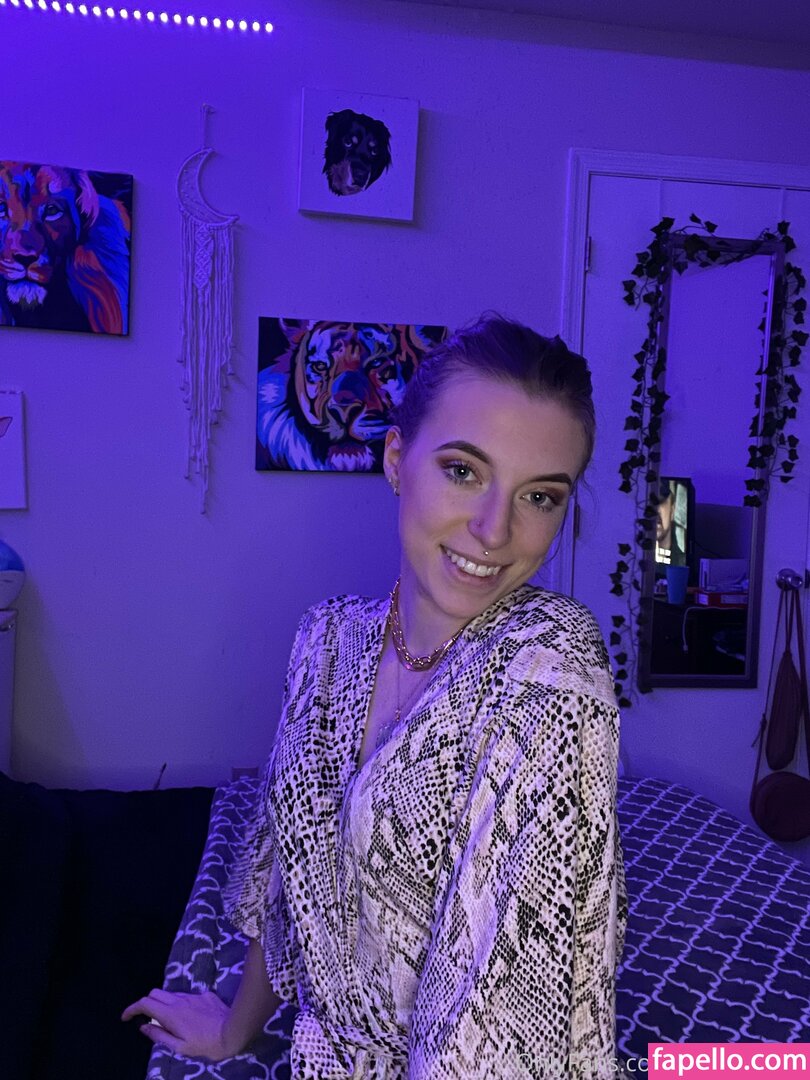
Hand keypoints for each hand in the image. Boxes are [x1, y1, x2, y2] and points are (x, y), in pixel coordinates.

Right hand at [121, 988, 236, 1060]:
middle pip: (155, 993)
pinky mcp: (205, 994)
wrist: (233, 1031)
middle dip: (146, 1003)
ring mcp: (193, 995)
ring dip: (164, 1004)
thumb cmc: (205, 1044)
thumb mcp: (179, 1047)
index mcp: (171, 1014)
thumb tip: (144, 1026)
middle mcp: (180, 1000)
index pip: (145, 1003)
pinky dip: (181, 1004)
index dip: (132, 1009)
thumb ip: (159, 1035)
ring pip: (171, 994)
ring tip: (169, 1022)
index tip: (126, 1017)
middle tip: (147, 1019)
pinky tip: (190, 1018)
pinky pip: (187, 996)